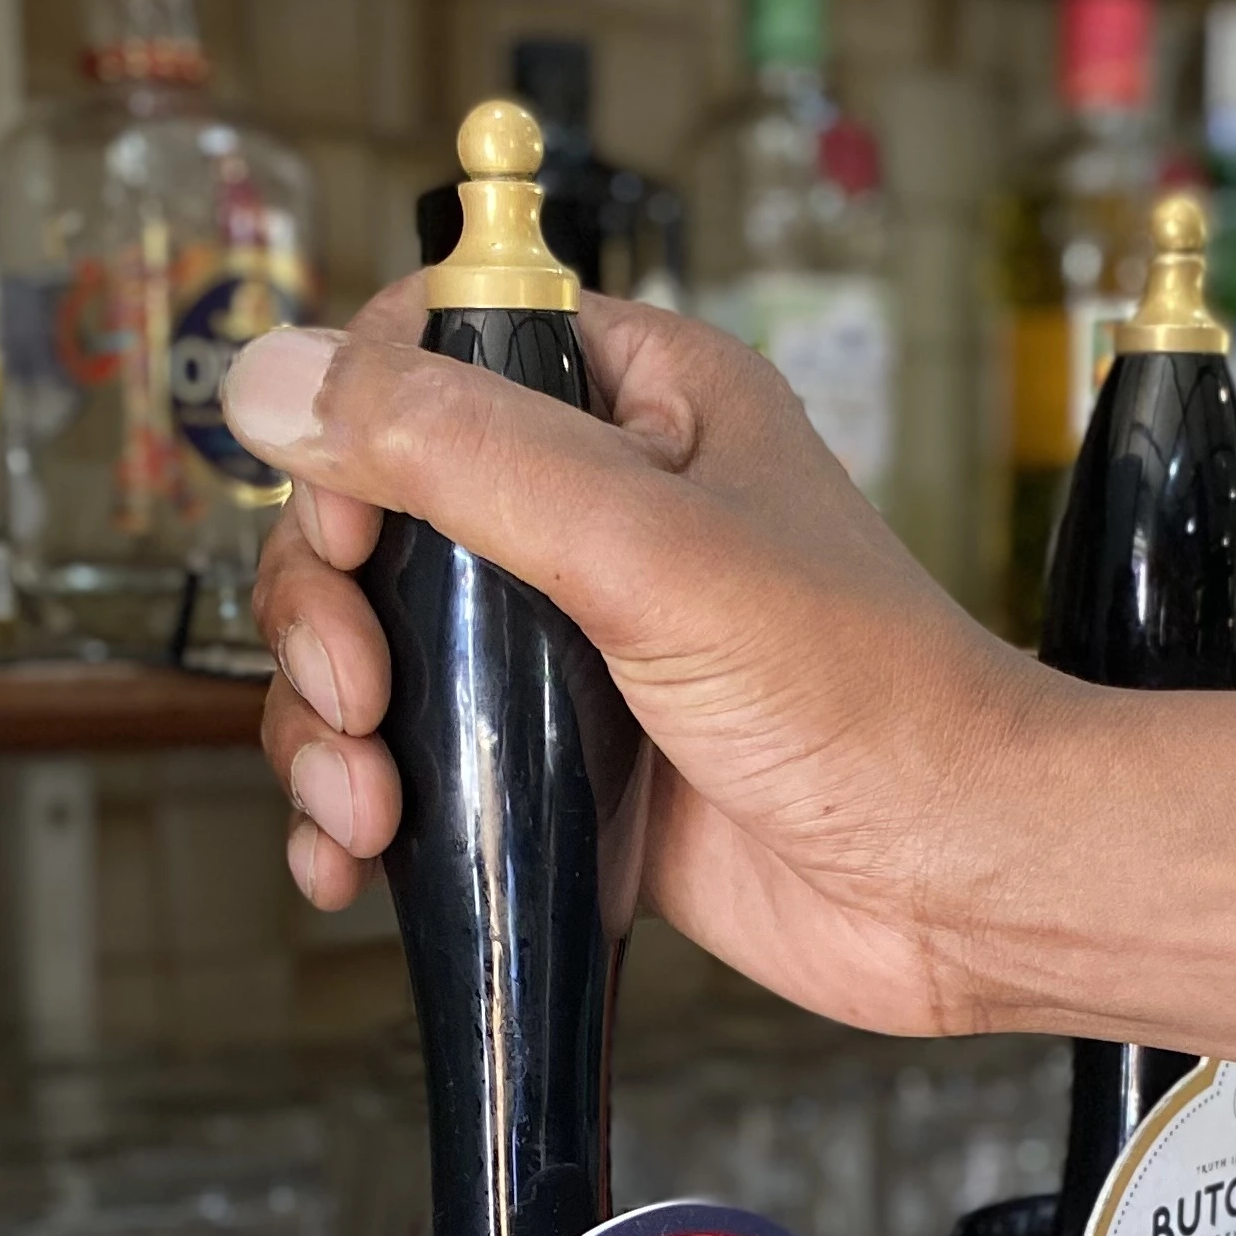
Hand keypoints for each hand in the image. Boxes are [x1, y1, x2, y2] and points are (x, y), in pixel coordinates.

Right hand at [228, 285, 1070, 1036]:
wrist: (959, 886)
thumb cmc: (866, 700)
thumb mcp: (648, 547)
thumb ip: (463, 454)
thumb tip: (276, 378)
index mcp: (640, 402)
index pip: (434, 348)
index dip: (355, 432)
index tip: (355, 537)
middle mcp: (598, 510)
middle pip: (375, 513)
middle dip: (329, 616)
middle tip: (362, 699)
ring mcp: (576, 646)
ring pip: (381, 648)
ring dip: (329, 730)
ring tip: (365, 813)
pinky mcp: (570, 768)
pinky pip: (423, 763)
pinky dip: (361, 812)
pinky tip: (350, 862)